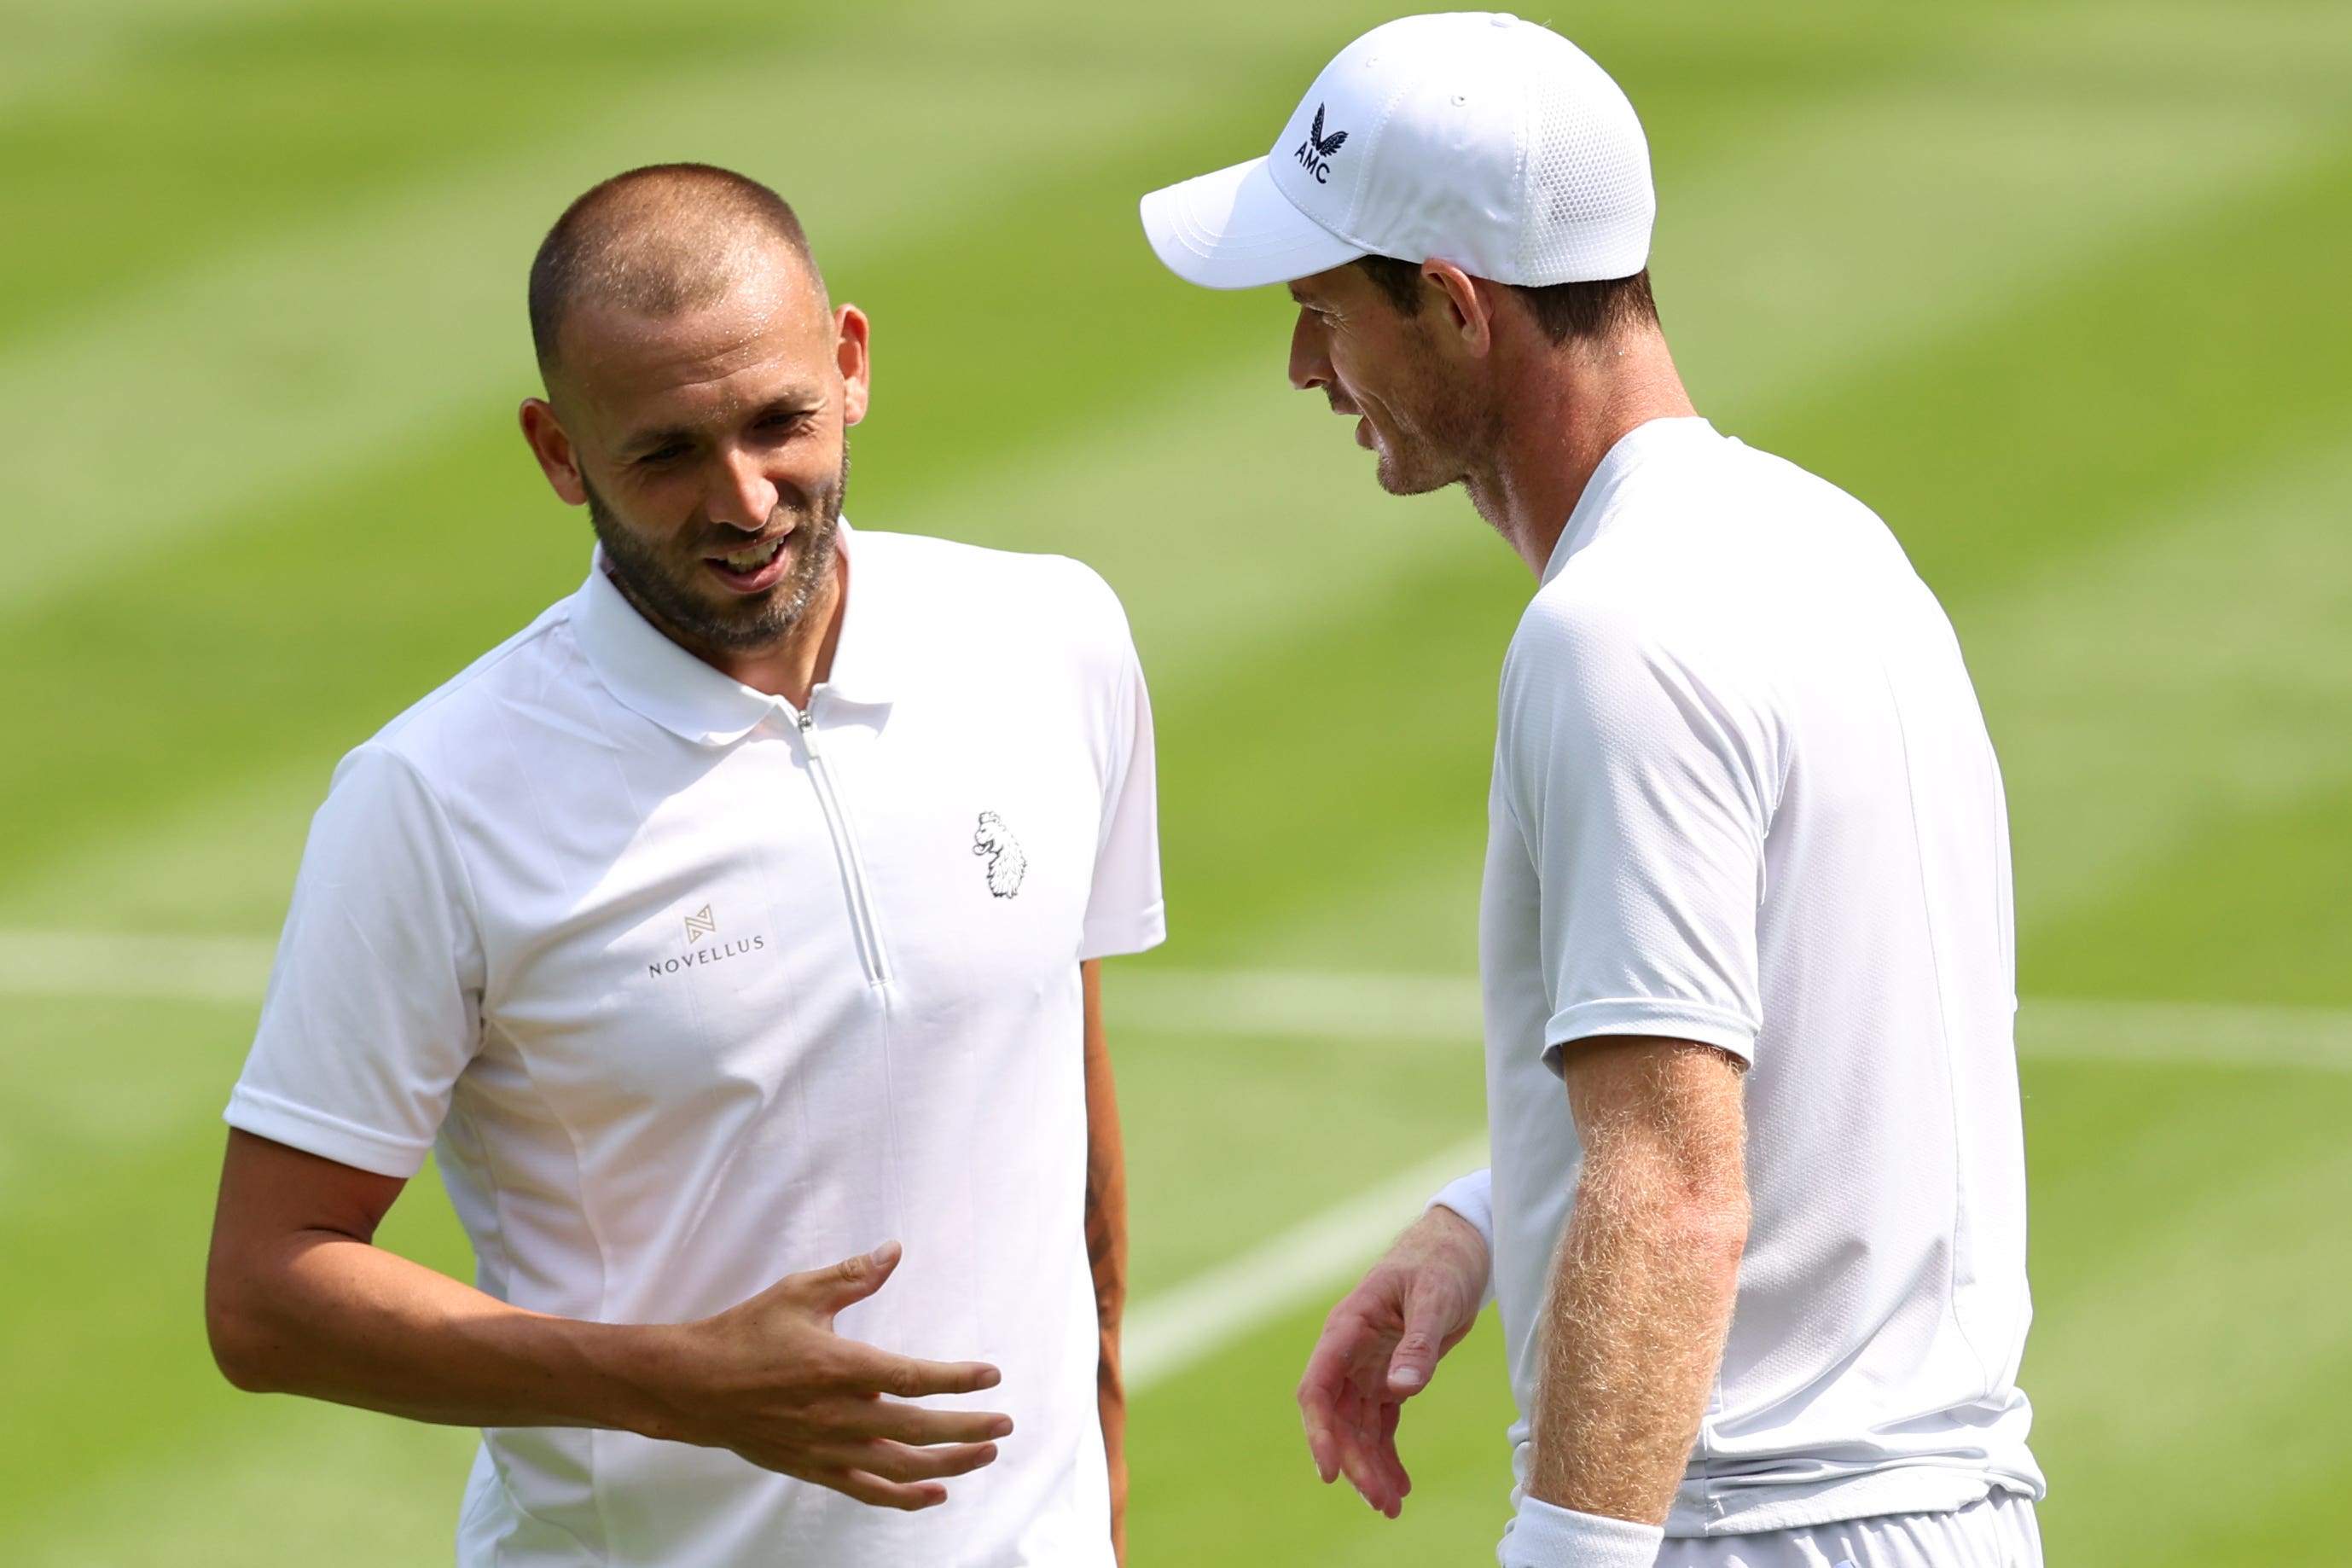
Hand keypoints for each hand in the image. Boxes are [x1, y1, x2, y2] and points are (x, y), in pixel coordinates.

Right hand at [647, 1241, 1010, 1509]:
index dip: (958, 1378)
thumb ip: (853, 1277)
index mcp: (838, 1366)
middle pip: (917, 1428)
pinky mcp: (813, 1469)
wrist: (691, 1387)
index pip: (913, 1377)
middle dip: (968, 1427)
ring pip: (900, 1467)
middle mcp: (838, 1414)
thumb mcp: (799, 1293)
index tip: (992, 1375)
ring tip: (985, 1455)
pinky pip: (868, 1491)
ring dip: (948, 1464)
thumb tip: (894, 1251)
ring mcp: (826, 1448)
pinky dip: (905, 1497)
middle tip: (1004, 1423)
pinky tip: (934, 1493)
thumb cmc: (744, 1335)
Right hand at [1297, 1206, 1487, 1516]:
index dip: (1319, 1431)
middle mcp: (1350, 1351)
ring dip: (1370, 1465)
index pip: (1318, 1387)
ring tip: (1392, 1506)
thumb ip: (1418, 1343)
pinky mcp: (1391, 1375)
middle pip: (1337, 1417)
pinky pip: (1381, 1423)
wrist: (1461, 1245)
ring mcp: (1368, 1365)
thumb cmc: (1442, 1260)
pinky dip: (1387, 1454)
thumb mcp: (1435, 1296)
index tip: (1330, 1470)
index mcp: (1348, 1327)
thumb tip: (1401, 1390)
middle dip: (1354, 1461)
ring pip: (1358, 1426)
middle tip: (1380, 1502)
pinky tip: (1401, 1485)